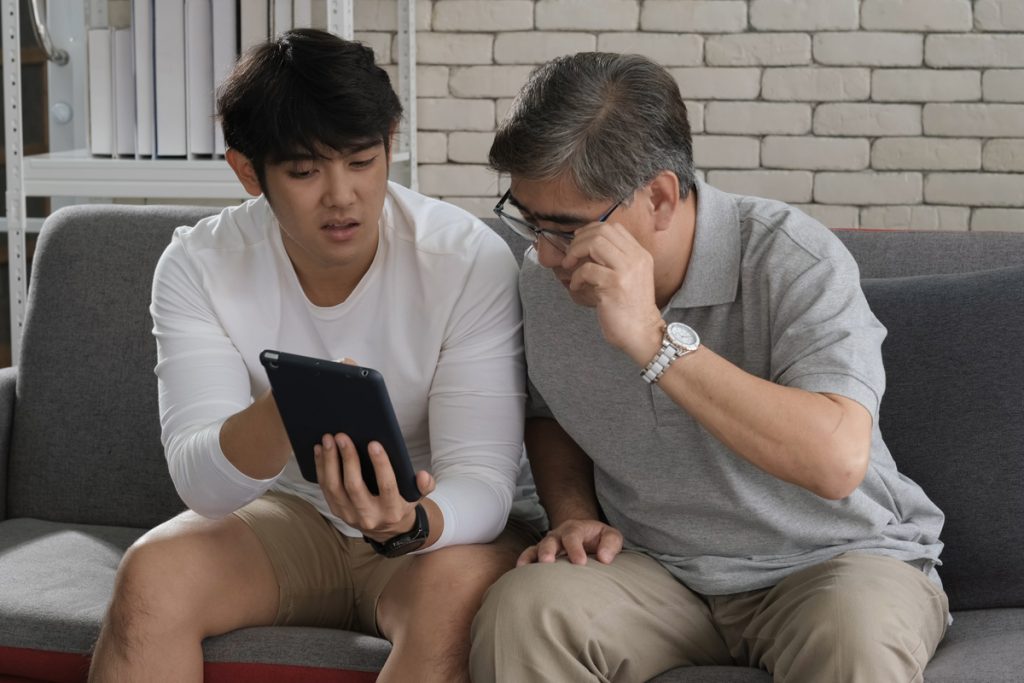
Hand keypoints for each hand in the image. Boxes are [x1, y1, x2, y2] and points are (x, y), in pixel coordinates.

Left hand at [314, 432, 434, 540]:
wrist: (386, 529)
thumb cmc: (401, 503)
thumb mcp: (417, 496)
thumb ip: (424, 486)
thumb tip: (423, 475)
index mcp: (392, 510)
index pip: (386, 486)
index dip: (381, 465)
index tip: (373, 443)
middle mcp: (369, 516)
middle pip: (354, 486)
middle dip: (348, 459)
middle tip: (342, 436)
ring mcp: (349, 515)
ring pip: (335, 487)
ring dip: (329, 461)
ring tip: (328, 440)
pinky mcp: (337, 511)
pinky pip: (325, 488)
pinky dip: (321, 468)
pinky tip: (320, 450)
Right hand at [516, 519, 622, 566]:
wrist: (586, 536)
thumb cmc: (600, 539)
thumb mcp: (611, 536)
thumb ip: (611, 545)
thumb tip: (604, 559)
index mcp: (576, 529)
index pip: (573, 536)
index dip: (575, 548)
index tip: (580, 563)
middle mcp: (558, 535)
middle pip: (550, 540)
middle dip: (548, 550)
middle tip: (548, 562)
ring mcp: (548, 544)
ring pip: (537, 548)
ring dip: (532, 557)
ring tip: (525, 568)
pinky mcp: (541, 554)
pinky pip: (530, 556)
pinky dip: (524, 562)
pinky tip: (519, 572)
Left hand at [560, 222, 663, 363]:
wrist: (642, 333)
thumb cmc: (631, 309)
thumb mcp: (630, 277)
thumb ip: (615, 261)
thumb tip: (585, 247)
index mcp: (640, 254)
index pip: (614, 227)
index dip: (591, 230)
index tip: (579, 242)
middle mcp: (636, 258)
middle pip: (602, 230)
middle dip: (579, 240)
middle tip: (570, 255)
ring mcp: (626, 270)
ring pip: (594, 243)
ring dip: (575, 252)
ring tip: (569, 266)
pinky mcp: (614, 285)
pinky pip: (587, 269)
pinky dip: (575, 277)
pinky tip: (576, 287)